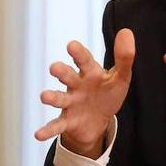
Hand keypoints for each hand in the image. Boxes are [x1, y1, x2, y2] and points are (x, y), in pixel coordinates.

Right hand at [34, 29, 135, 158]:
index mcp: (90, 73)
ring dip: (51, 97)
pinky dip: (47, 130)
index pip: (84, 60)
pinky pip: (56, 126)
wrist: (97, 121)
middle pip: (67, 76)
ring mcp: (70, 103)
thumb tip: (126, 31)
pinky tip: (38, 135)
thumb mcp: (120, 78)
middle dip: (61, 72)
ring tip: (44, 96)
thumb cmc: (107, 94)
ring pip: (59, 98)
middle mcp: (76, 86)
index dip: (78, 53)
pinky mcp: (68, 121)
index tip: (71, 45)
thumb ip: (124, 58)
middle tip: (55, 68)